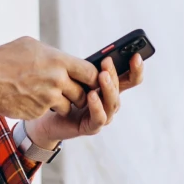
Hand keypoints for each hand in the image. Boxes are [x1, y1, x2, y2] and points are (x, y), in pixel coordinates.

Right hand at [0, 36, 97, 120]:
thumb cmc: (4, 59)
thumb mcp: (31, 45)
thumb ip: (52, 54)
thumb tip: (63, 58)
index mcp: (59, 61)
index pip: (90, 72)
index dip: (93, 78)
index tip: (90, 80)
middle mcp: (57, 80)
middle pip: (83, 93)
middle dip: (79, 94)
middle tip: (72, 92)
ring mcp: (48, 98)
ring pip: (68, 106)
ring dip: (63, 103)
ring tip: (49, 95)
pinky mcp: (38, 112)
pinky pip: (50, 112)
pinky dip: (45, 108)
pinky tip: (33, 99)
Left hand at [25, 53, 144, 147]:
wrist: (47, 118)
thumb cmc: (65, 93)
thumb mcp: (79, 77)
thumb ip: (90, 69)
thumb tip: (102, 56)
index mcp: (110, 88)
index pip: (130, 79)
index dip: (136, 68)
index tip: (136, 56)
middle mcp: (110, 102)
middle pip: (120, 88)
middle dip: (114, 74)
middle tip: (107, 62)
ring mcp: (103, 115)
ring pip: (112, 103)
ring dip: (108, 88)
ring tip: (101, 76)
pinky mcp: (92, 127)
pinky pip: (99, 117)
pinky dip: (97, 106)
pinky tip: (91, 96)